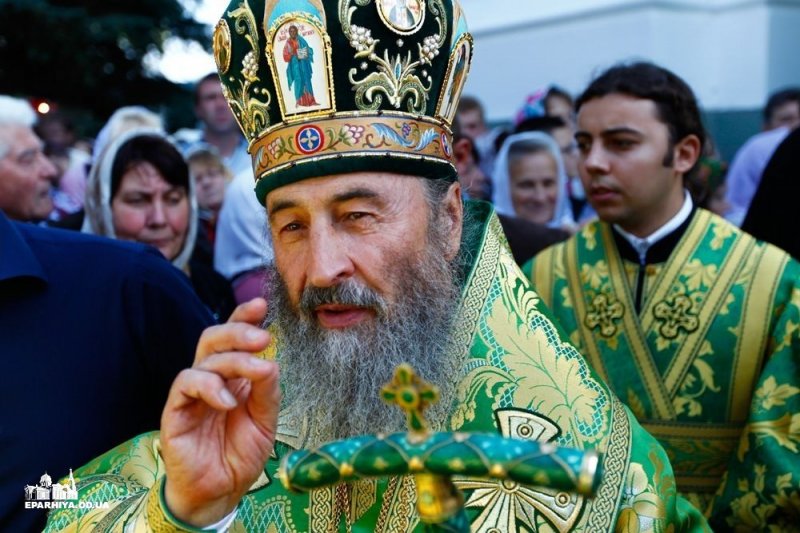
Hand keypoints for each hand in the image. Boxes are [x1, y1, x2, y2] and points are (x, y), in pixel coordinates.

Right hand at [160, 298, 279, 526]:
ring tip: (258, 371)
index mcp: (233, 376)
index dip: (243, 317)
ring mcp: (191, 393)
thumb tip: (270, 360)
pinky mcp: (175, 410)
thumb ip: (268, 391)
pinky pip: (185, 383)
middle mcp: (211, 378)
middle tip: (263, 337)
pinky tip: (228, 401)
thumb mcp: (266, 420)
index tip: (261, 305)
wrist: (221, 490)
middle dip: (238, 331)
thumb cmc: (241, 454)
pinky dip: (210, 386)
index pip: (233, 338)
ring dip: (233, 360)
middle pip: (214, 338)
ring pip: (204, 358)